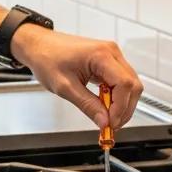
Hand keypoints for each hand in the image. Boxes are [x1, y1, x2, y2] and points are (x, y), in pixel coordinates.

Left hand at [13, 26, 143, 129]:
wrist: (38, 46)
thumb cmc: (46, 58)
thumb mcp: (65, 87)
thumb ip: (88, 105)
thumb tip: (104, 121)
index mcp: (101, 55)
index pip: (125, 85)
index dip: (121, 108)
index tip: (111, 124)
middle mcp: (111, 52)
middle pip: (132, 85)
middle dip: (124, 109)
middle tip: (110, 126)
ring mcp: (111, 56)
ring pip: (129, 85)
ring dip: (121, 104)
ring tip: (106, 119)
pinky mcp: (107, 61)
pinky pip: (119, 82)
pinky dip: (115, 97)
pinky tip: (104, 107)